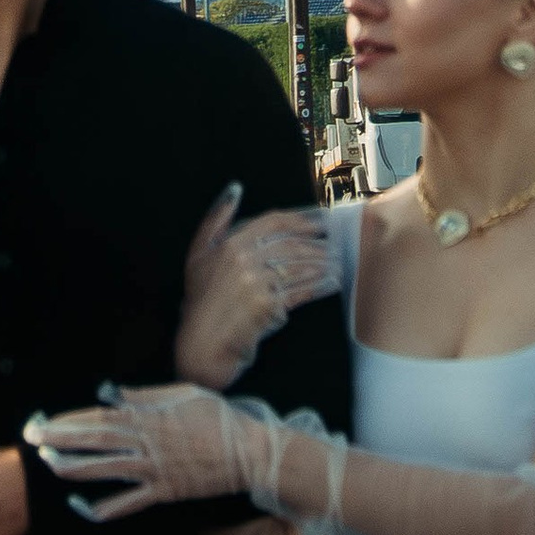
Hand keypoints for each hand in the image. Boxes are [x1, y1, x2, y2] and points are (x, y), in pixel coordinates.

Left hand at [27, 382, 268, 517]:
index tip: (45, 420)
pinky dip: (103, 507)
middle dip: (60, 439)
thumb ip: (145, 395)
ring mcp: (153, 470)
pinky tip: (80, 508)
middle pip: (94, 441)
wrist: (248, 453)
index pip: (99, 418)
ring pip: (104, 471)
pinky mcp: (162, 492)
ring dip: (72, 468)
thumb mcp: (183, 393)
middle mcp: (146, 444)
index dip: (69, 420)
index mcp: (149, 418)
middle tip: (32, 439)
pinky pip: (127, 503)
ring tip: (49, 464)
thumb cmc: (218, 418)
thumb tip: (110, 393)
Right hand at [175, 185, 337, 388]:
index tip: (318, 223)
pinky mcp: (266, 306)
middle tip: (334, 246)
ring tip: (336, 264)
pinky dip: (316, 286)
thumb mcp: (198, 255)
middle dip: (315, 244)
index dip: (299, 220)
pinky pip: (298, 291)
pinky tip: (328, 284)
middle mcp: (243, 259)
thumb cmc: (199, 301)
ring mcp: (255, 283)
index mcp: (229, 243)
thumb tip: (235, 189)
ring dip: (321, 264)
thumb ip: (215, 219)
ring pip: (297, 266)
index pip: (273, 221)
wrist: (200, 345)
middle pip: (290, 244)